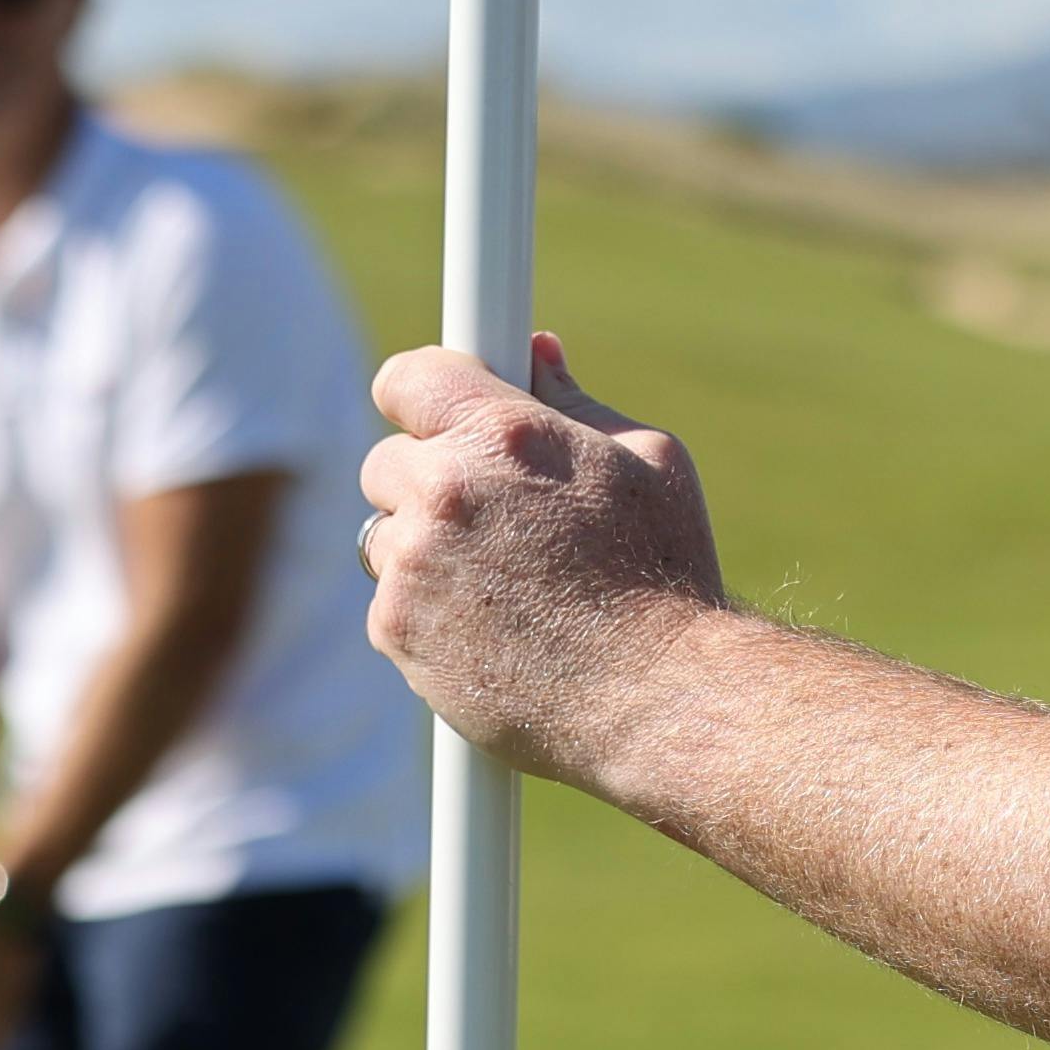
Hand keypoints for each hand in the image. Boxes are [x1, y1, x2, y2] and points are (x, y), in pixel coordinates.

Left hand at [360, 331, 725, 793]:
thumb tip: (536, 352)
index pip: (409, 377)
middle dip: (427, 482)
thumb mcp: (651, 463)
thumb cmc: (667, 575)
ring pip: (382, 539)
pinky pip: (389, 607)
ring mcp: (411, 565)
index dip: (423, 396)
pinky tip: (492, 632)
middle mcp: (444, 490)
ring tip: (500, 586)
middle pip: (385, 461)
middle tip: (488, 516)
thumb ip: (578, 401)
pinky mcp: (395, 631)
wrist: (656, 697)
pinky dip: (426, 617)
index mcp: (505, 435)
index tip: (436, 415)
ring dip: (421, 552)